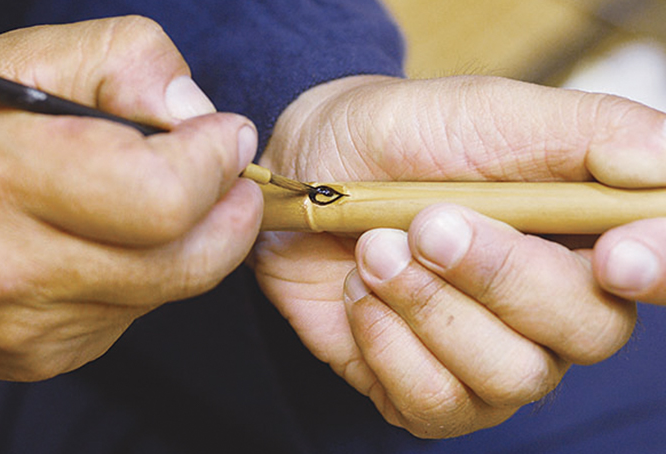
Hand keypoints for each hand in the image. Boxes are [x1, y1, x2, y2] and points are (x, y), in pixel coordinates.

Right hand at [0, 16, 262, 380]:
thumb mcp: (32, 61)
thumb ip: (124, 64)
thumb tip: (193, 111)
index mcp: (9, 182)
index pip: (166, 198)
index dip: (215, 164)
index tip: (229, 137)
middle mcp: (19, 271)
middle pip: (188, 263)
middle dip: (231, 218)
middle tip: (236, 183)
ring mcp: (30, 326)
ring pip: (168, 290)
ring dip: (186, 245)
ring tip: (158, 201)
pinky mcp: (40, 354)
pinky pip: (132, 315)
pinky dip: (144, 275)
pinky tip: (110, 241)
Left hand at [252, 75, 663, 436]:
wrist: (312, 173)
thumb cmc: (403, 137)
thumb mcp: (490, 112)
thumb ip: (587, 132)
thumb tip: (664, 166)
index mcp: (584, 235)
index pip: (659, 271)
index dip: (659, 270)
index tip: (615, 255)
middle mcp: (550, 307)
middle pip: (588, 332)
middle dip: (499, 277)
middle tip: (427, 223)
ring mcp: (490, 357)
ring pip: (509, 377)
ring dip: (430, 307)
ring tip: (375, 250)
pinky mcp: (427, 391)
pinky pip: (434, 404)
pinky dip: (388, 344)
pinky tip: (360, 293)